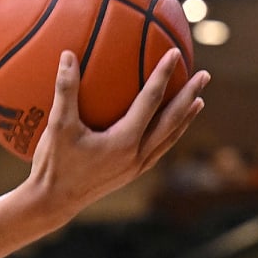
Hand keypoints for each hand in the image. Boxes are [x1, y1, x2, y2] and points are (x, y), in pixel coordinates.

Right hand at [19, 49, 208, 223]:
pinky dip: (170, 135)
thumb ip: (65, 89)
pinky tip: (170, 128)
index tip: (175, 54)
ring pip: (169, 139)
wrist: (52, 203)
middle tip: (205, 76)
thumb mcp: (57, 125)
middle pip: (171, 121)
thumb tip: (67, 54)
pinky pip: (158, 150)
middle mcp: (136, 156)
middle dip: (189, 97)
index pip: (150, 102)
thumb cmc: (53, 164)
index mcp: (123, 142)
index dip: (163, 76)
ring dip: (185, 119)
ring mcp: (135, 168)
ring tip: (199, 102)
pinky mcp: (130, 175)